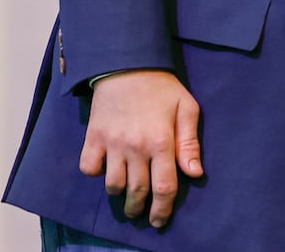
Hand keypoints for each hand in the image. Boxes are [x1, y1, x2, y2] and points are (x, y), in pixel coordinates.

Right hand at [79, 69, 202, 227]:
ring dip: (120, 194)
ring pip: (112, 185)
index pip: (164, 186)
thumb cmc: (162, 87)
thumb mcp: (186, 108)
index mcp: (162, 142)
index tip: (160, 220)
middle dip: (140, 208)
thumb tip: (195, 173)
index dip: (163, 209)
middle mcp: (136, 147)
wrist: (127, 65)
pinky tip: (105, 169)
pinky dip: (95, 173)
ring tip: (127, 194)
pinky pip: (88, 168)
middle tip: (142, 213)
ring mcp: (112, 144)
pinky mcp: (93, 138)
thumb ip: (190, 143)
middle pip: (137, 192)